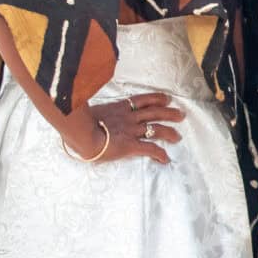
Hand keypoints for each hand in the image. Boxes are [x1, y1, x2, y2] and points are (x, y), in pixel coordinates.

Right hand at [65, 92, 185, 163]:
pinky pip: (149, 149)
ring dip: (169, 132)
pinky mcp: (130, 145)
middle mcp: (128, 118)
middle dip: (169, 113)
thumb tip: (79, 110)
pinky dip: (159, 154)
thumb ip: (91, 110)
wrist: (79, 132)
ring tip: (178, 137)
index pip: (141, 100)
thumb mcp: (85, 109)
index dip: (156, 99)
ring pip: (156, 129)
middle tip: (181, 115)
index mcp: (118, 108)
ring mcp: (131, 131)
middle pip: (154, 112)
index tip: (167, 98)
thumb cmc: (76, 121)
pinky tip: (165, 159)